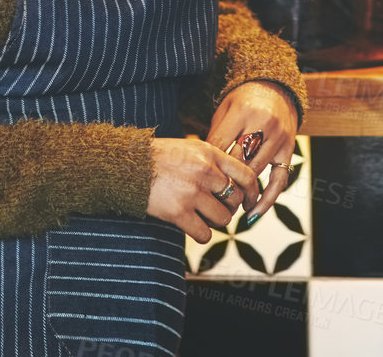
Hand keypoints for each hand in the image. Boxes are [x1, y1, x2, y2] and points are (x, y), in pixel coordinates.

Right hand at [145, 137, 260, 243]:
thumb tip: (234, 180)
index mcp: (210, 153)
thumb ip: (212, 161)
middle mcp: (206, 172)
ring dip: (214, 222)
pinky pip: (204, 234)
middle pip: (235, 200)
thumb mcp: (191, 148)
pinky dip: (201, 234)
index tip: (249, 202)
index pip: (247, 175)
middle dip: (229, 208)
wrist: (129, 165)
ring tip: (201, 216)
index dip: (253, 192)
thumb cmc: (159, 157)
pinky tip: (192, 227)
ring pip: (222, 219)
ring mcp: (193, 192)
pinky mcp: (179, 212)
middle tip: (217, 209)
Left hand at [206, 81, 298, 220]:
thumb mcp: (225, 110)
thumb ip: (215, 135)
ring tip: (225, 207)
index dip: (207, 164)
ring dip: (240, 192)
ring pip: (255, 172)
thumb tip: (204, 169)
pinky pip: (280, 179)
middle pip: (238, 161)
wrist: (275, 89)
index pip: (220, 145)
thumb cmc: (243, 101)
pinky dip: (267, 199)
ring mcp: (279, 137)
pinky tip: (253, 213)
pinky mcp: (290, 149)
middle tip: (207, 198)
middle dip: (222, 180)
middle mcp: (264, 124)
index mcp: (243, 111)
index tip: (196, 180)